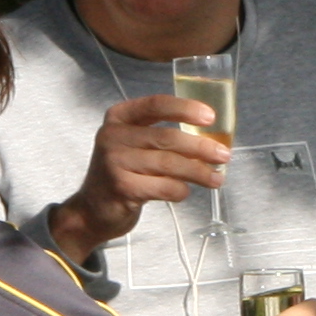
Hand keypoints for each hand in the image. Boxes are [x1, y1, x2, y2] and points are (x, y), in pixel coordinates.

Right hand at [48, 93, 230, 266]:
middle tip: (224, 156)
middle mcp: (113, 136)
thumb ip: (163, 137)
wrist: (91, 210)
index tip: (211, 117)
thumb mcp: (134, 146)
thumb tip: (212, 140)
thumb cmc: (123, 174)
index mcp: (119, 117)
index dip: (186, 108)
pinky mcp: (121, 187)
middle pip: (167, 137)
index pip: (156, 104)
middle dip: (201, 147)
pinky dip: (181, 190)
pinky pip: (163, 187)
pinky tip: (185, 191)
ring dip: (198, 172)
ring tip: (216, 179)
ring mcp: (114, 162)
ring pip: (169, 164)